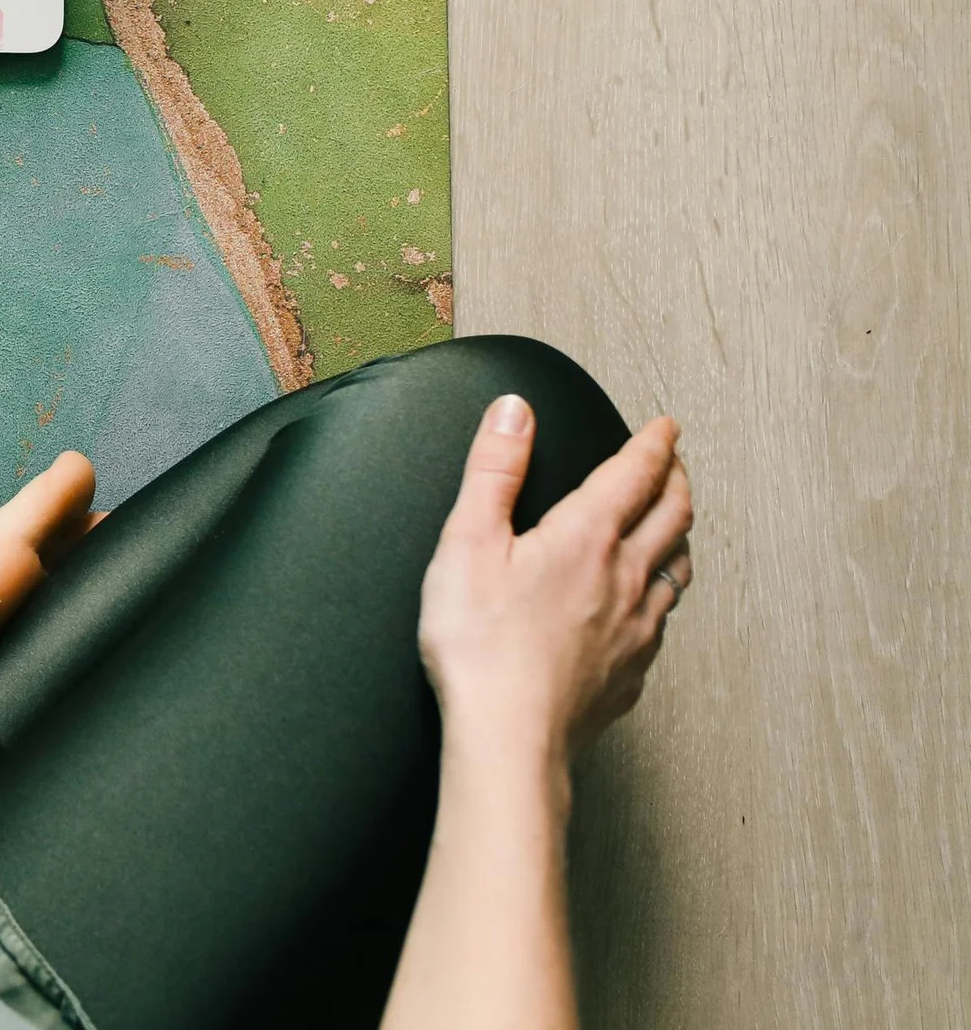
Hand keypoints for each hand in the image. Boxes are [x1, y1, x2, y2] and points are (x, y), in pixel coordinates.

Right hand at [418, 396, 693, 783]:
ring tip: (673, 525)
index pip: (635, 474)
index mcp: (586, 538)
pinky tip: (648, 604)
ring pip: (678, 570)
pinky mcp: (630, 672)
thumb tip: (515, 410)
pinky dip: (663, 595)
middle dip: (677, 480)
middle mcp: (625, 578)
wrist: (509, 738)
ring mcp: (636, 629)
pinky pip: (662, 622)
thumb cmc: (481, 646)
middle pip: (674, 517)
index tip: (666, 427)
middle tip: (674, 463)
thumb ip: (494, 469)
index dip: (654, 443)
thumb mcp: (467, 541)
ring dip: (680, 536)